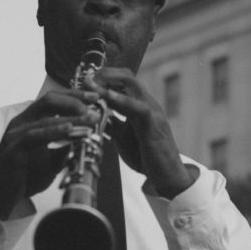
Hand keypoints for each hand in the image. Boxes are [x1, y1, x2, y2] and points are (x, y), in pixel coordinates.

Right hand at [0, 90, 98, 218]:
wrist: (2, 197)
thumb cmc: (25, 177)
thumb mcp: (52, 160)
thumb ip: (65, 148)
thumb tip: (86, 138)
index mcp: (29, 121)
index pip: (52, 100)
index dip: (74, 96)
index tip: (94, 98)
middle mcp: (21, 123)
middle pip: (49, 100)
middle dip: (74, 101)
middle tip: (94, 108)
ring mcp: (15, 134)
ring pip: (45, 118)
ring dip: (71, 118)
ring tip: (91, 120)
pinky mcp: (13, 148)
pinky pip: (34, 136)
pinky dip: (54, 132)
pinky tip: (69, 129)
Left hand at [89, 68, 197, 199]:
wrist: (167, 175)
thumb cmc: (145, 156)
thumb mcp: (122, 136)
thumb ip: (112, 123)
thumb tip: (95, 114)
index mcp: (139, 105)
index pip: (122, 80)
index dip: (102, 77)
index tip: (83, 82)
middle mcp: (147, 104)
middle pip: (126, 76)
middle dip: (103, 74)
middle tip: (84, 80)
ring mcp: (152, 112)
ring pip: (132, 86)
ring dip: (108, 82)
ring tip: (90, 83)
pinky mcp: (154, 125)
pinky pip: (138, 108)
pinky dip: (122, 100)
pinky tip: (107, 97)